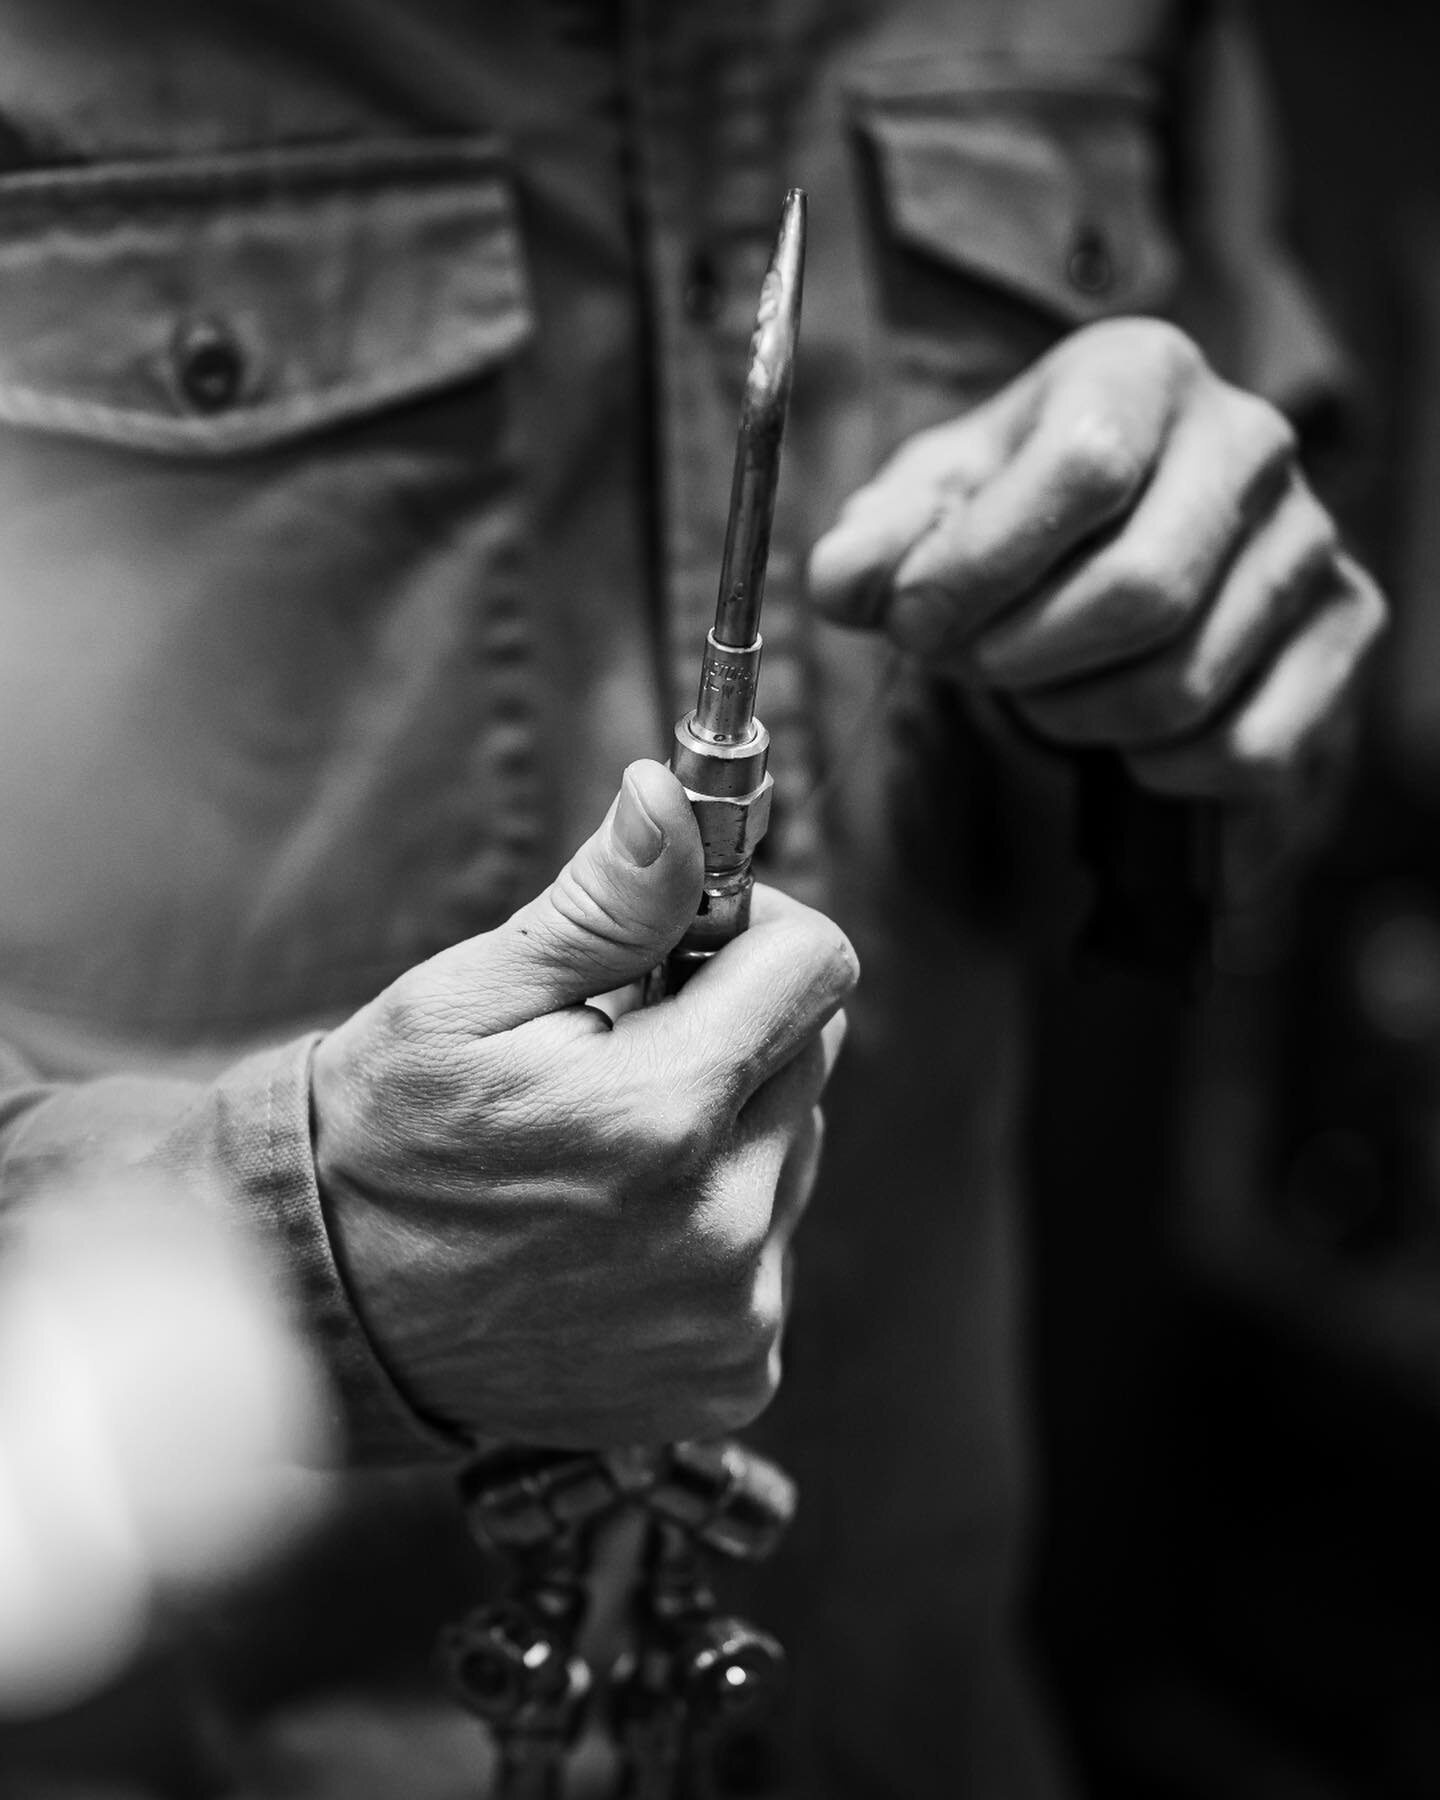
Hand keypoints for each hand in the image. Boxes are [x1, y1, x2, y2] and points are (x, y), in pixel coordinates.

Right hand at [311, 760, 856, 1447]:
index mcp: (662, 1116)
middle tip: (621, 1050)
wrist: (328, 1318)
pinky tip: (619, 1234)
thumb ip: (600, 906)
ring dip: (727, 1131)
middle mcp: (722, 1228)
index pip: (816, 964)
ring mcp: (733, 1314)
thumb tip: (672, 802)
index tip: (690, 943)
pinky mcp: (732, 1373)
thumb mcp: (468, 1001)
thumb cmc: (384, 1140)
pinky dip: (715, 1226)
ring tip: (607, 1154)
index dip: (755, 929)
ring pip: (793, 1154)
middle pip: (812, 1057)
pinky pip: (772, 1253)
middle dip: (733, 1030)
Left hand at [809, 318, 1383, 806]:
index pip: (1084, 469)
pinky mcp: (1347, 631)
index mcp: (1142, 372)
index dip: (981, 568)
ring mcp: (1311, 539)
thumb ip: (875, 541)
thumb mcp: (928, 504)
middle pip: (1142, 591)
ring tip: (1034, 687)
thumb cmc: (1013, 513)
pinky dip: (1156, 768)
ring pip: (1181, 685)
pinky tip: (1118, 727)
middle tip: (966, 664)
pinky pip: (1244, 749)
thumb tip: (848, 588)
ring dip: (1071, 717)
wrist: (1115, 540)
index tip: (911, 623)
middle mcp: (1250, 441)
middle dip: (1020, 659)